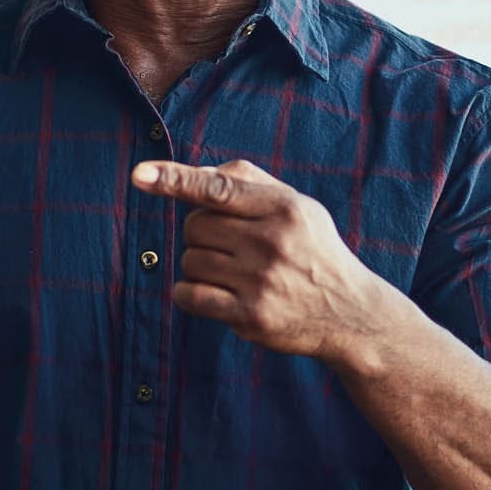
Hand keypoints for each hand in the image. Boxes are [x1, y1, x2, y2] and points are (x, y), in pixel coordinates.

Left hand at [132, 158, 382, 364]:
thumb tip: (199, 173)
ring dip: (200, 266)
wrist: (351, 313)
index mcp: (283, 208)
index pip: (217, 189)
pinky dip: (188, 293)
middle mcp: (272, 242)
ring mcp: (260, 281)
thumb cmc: (314, 250)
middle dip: (202, 234)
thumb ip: (249, 182)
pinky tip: (213, 294)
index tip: (139, 174)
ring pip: (189, 261)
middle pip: (194, 226)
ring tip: (235, 273)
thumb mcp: (296, 206)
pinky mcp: (250, 316)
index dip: (174, 179)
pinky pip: (189, 296)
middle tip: (231, 246)